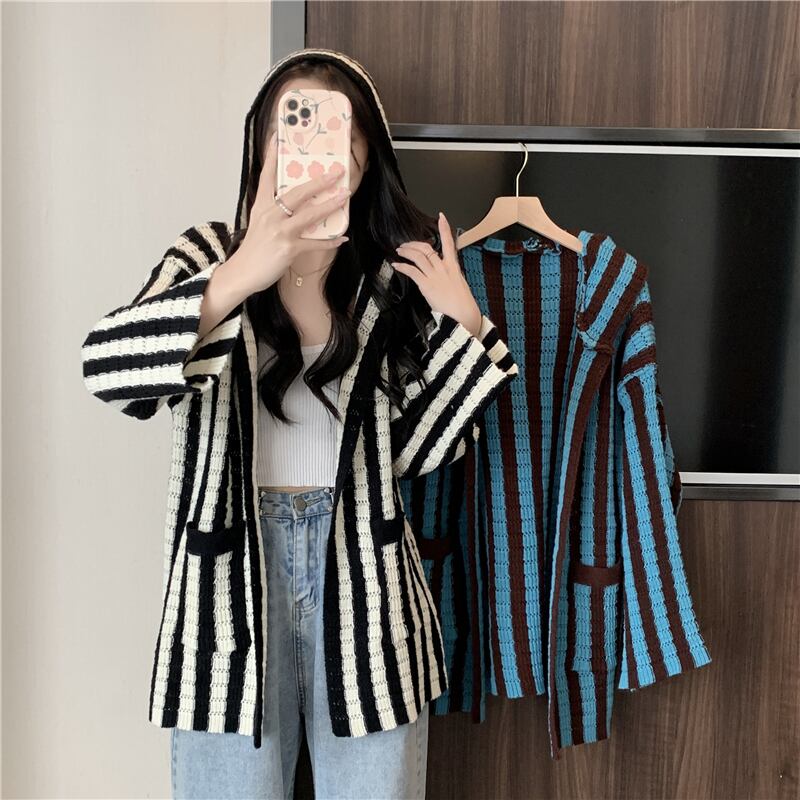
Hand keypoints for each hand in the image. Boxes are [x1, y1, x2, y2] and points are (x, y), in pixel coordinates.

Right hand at [233, 130, 351, 293]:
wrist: (241, 273)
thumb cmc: (253, 249)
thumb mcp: (259, 223)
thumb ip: (274, 211)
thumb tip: (296, 203)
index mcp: (261, 206)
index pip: (267, 176)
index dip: (273, 156)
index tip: (278, 137)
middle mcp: (270, 215)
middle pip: (297, 193)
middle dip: (319, 182)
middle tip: (336, 172)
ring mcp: (280, 232)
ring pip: (309, 215)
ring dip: (330, 205)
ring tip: (345, 196)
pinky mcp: (288, 249)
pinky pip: (314, 243)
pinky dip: (330, 241)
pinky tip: (342, 237)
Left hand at [391, 211, 482, 336]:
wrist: (464, 316)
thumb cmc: (463, 305)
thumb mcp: (460, 285)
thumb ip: (451, 277)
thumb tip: (444, 277)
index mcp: (454, 267)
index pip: (449, 243)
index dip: (444, 229)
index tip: (441, 217)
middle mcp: (444, 268)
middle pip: (427, 248)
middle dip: (414, 244)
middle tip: (405, 245)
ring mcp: (435, 276)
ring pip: (418, 256)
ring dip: (406, 252)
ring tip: (399, 251)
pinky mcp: (427, 285)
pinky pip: (412, 271)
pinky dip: (403, 266)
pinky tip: (397, 265)